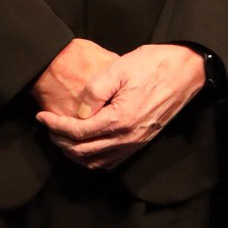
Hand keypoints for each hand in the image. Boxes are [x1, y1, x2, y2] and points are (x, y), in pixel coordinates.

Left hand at [36, 43, 205, 170]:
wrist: (186, 72)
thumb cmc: (152, 65)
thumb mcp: (119, 68)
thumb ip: (94, 91)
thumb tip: (79, 113)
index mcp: (121, 119)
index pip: (78, 132)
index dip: (55, 125)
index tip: (41, 116)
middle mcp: (128, 138)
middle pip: (82, 151)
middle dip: (59, 140)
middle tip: (48, 125)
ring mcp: (135, 144)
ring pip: (95, 162)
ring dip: (73, 153)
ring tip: (61, 136)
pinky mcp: (140, 143)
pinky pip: (110, 162)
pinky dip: (91, 159)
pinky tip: (83, 145)